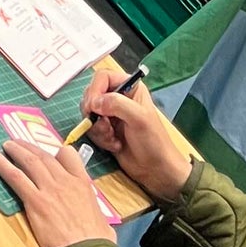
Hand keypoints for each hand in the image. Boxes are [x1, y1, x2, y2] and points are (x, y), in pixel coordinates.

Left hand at [0, 137, 114, 246]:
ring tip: (6, 145)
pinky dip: (3, 165)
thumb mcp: (102, 219)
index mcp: (82, 184)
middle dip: (29, 148)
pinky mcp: (35, 201)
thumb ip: (92, 213)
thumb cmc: (96, 242)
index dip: (57, 151)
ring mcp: (49, 189)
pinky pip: (16, 177)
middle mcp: (65, 181)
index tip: (49, 152)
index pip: (69, 156)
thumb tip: (96, 223)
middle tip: (18, 144)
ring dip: (16, 151)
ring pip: (30, 161)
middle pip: (44, 156)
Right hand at [80, 66, 195, 205]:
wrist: (155, 169)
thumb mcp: (139, 119)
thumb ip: (117, 104)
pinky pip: (92, 128)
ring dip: (98, 128)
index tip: (93, 106)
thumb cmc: (153, 141)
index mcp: (130, 87)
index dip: (95, 89)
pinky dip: (100, 138)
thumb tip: (94, 102)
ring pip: (89, 113)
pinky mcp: (106, 130)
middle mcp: (119, 98)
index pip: (103, 77)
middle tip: (105, 126)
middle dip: (94, 112)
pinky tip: (115, 145)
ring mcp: (111, 115)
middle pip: (92, 94)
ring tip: (113, 138)